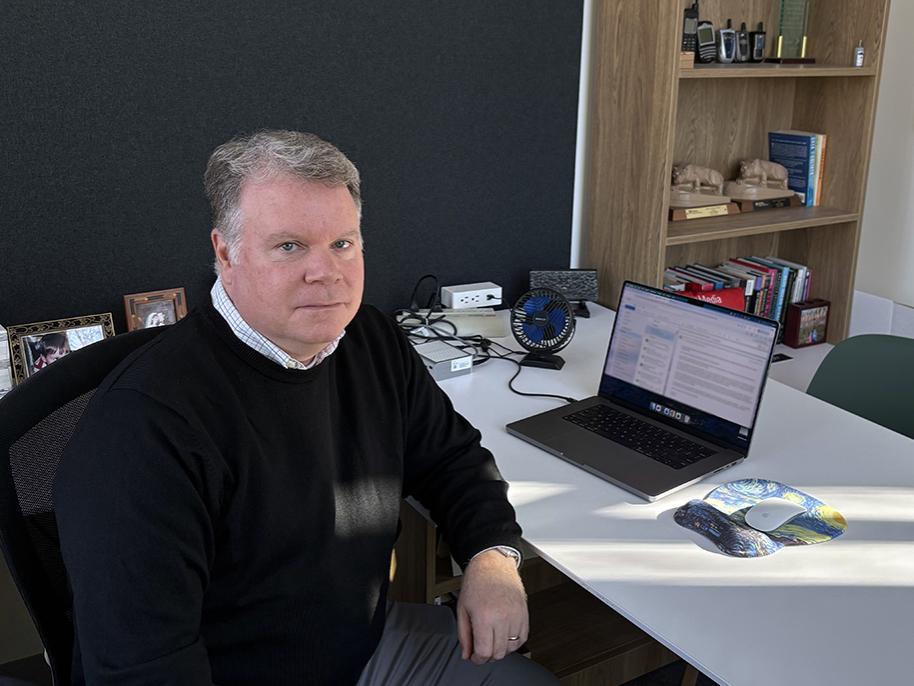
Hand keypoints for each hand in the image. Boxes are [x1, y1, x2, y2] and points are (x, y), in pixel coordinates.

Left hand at [457, 549, 528, 664]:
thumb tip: (466, 654)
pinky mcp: (524, 614)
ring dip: (500, 650)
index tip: (474, 657)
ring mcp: (516, 616)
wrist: (492, 564)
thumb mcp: (462, 609)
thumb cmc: (477, 582)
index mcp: (484, 617)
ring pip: (511, 648)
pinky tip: (504, 636)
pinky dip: (514, 642)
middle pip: (498, 653)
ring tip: (492, 640)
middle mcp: (502, 617)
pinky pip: (523, 638)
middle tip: (481, 650)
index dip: (477, 659)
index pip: (484, 652)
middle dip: (488, 656)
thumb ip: (463, 635)